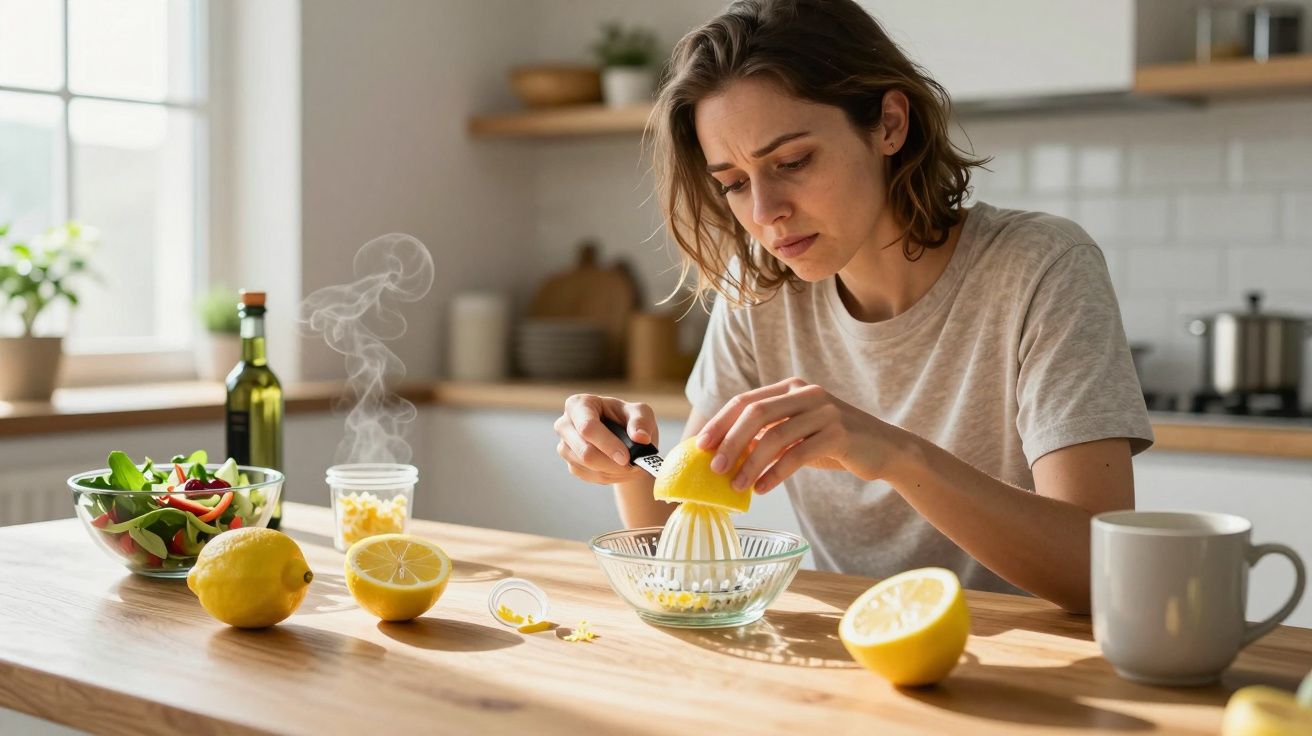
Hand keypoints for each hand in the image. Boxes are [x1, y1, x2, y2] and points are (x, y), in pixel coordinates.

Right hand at [554, 394, 658, 484]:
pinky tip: (619, 468)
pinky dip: (609, 476)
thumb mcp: (641, 412)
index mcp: (579, 404)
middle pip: (584, 451)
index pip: (587, 427)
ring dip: (614, 470)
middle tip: (634, 465)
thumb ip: (641, 422)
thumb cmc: (629, 419)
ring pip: (588, 467)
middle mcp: (565, 425)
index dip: (607, 444)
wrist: (624, 439)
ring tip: (630, 464)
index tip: (626, 457)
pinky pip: (590, 476)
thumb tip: (641, 437)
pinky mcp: (570, 465)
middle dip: (612, 463)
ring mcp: (564, 446)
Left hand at [697, 378, 892, 493]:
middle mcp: (807, 393)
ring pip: (775, 435)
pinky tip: (762, 489)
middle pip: (756, 413)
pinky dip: (775, 474)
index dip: (720, 422)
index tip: (700, 445)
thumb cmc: (834, 444)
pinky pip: (797, 455)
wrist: (885, 450)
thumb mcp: (798, 433)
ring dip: (750, 463)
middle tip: (714, 468)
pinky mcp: (839, 433)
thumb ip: (768, 434)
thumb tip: (725, 452)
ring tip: (737, 486)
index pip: (746, 400)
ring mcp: (825, 411)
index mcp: (792, 388)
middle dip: (730, 442)